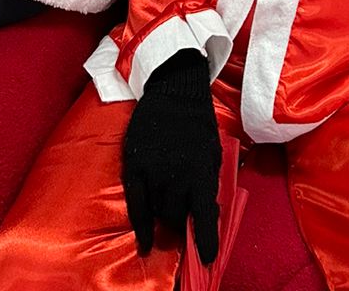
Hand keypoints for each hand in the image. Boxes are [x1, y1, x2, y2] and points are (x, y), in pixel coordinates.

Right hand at [122, 48, 220, 264]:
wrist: (174, 89)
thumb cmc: (197, 121)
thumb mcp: (213, 150)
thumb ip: (209, 181)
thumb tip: (208, 212)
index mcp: (201, 171)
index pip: (205, 216)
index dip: (206, 241)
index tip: (208, 258)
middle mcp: (177, 175)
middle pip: (176, 217)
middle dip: (180, 225)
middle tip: (181, 224)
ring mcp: (154, 171)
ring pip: (157, 212)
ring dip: (163, 220)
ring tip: (166, 219)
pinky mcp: (135, 165)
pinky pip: (136, 204)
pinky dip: (141, 226)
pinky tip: (145, 241)